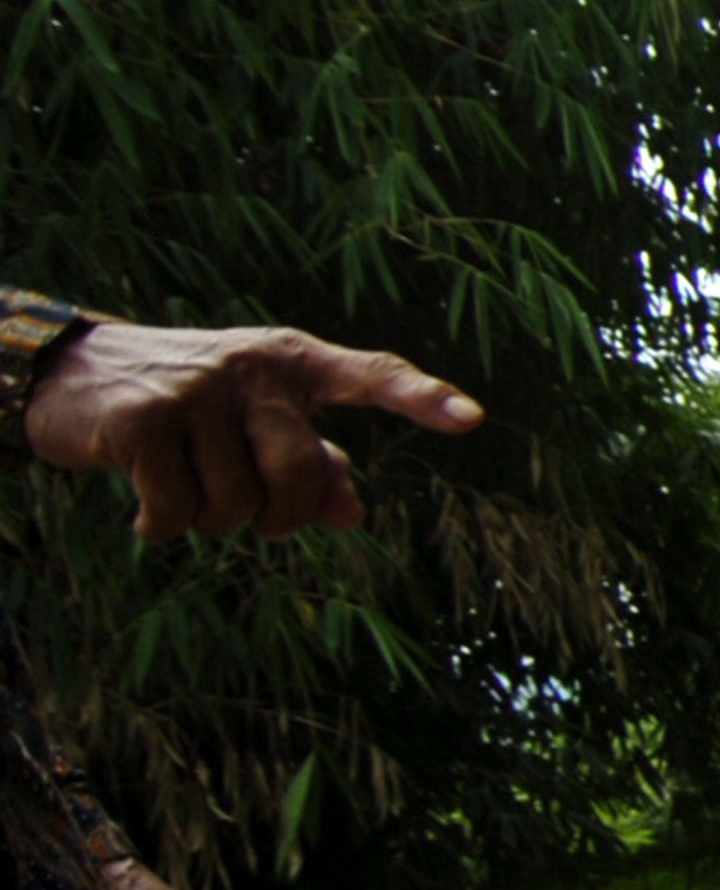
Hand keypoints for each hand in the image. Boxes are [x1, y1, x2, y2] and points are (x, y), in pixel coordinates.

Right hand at [25, 319, 483, 541]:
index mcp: (296, 362)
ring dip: (209, 522)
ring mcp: (196, 389)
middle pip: (300, 476)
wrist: (77, 374)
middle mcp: (253, 367)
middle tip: (248, 512)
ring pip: (234, 505)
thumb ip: (312, 465)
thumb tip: (350, 515)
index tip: (473, 419)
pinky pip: (176, 511)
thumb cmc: (193, 407)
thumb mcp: (257, 425)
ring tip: (184, 487)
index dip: (421, 399)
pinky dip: (162, 527)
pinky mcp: (142, 420)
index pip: (371, 375)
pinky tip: (146, 510)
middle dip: (278, 516)